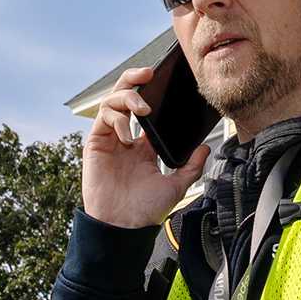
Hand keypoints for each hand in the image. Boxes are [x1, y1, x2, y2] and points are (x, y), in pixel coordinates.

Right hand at [83, 65, 212, 228]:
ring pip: (111, 102)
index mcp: (143, 146)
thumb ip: (191, 166)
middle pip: (125, 96)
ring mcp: (109, 139)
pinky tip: (127, 134)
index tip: (167, 81)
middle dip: (134, 79)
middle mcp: (125, 138)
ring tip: (143, 108)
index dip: (153, 92)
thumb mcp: (176, 186)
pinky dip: (116, 118)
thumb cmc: (145, 210)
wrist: (124, 226)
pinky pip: (102, 119)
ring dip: (127, 97)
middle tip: (149, 72)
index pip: (146, 110)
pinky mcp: (95, 144)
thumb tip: (205, 147)